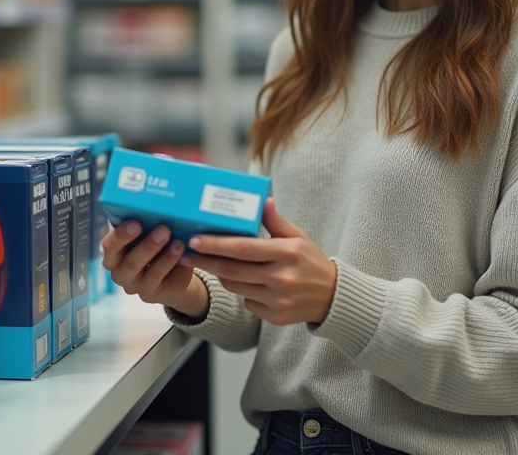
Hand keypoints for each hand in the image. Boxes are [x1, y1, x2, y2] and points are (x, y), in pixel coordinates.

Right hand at [101, 221, 208, 320]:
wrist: (177, 277)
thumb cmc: (160, 250)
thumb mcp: (151, 238)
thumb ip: (148, 227)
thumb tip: (156, 208)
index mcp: (115, 253)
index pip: (109, 245)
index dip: (120, 234)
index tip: (136, 222)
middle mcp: (119, 270)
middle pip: (126, 259)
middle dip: (145, 243)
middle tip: (162, 228)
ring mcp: (132, 284)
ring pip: (139, 267)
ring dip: (157, 251)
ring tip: (175, 240)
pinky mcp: (147, 293)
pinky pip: (156, 275)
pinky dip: (168, 261)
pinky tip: (179, 249)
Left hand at [179, 198, 336, 325]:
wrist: (331, 297)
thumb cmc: (310, 262)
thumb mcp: (298, 237)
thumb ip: (276, 221)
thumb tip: (262, 201)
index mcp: (288, 252)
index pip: (244, 248)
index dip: (217, 244)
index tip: (196, 240)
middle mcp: (282, 278)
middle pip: (232, 270)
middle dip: (205, 261)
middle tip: (186, 253)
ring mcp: (278, 300)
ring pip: (235, 286)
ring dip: (220, 274)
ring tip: (210, 263)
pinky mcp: (275, 317)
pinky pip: (246, 301)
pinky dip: (241, 290)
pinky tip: (244, 282)